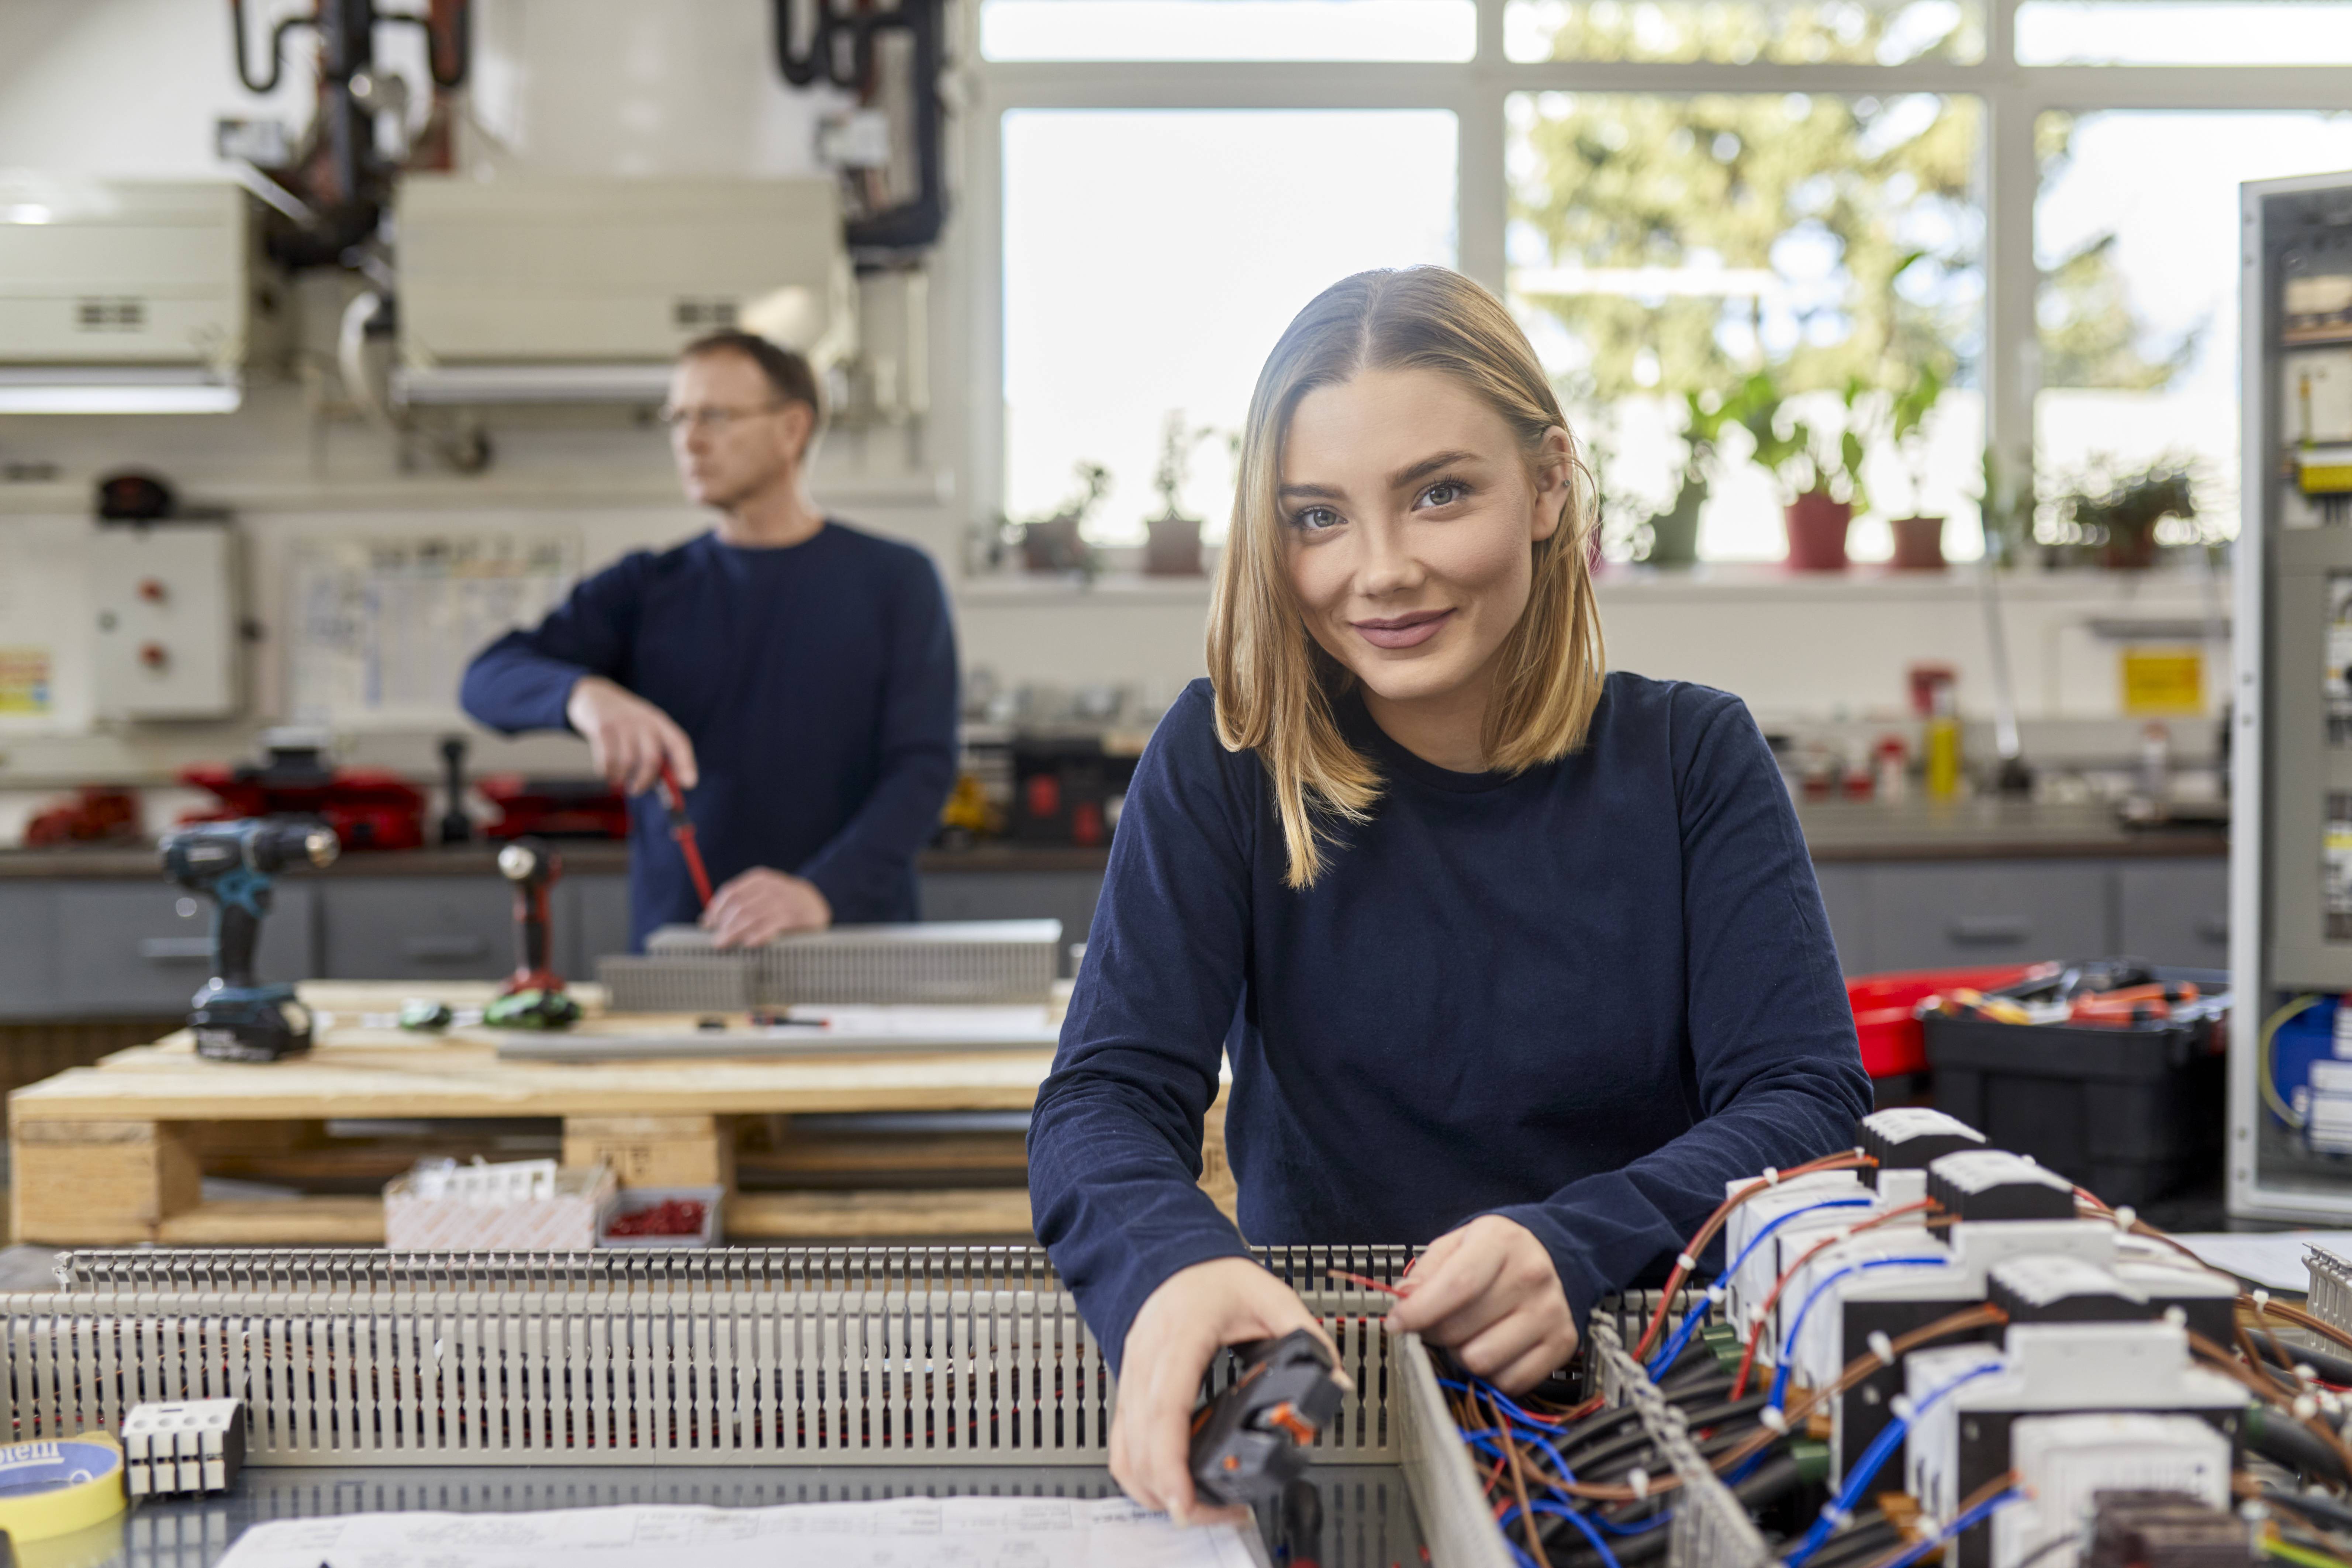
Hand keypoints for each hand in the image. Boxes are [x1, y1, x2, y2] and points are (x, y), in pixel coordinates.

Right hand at [565, 676, 696, 795]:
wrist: (596, 695)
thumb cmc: (626, 722)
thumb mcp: (644, 729)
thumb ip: (655, 753)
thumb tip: (667, 787)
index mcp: (660, 722)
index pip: (679, 743)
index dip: (686, 764)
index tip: (689, 784)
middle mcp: (645, 721)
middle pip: (652, 758)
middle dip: (645, 781)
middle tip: (637, 791)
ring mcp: (623, 723)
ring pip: (628, 761)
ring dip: (623, 778)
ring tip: (618, 783)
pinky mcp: (602, 727)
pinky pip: (607, 758)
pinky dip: (607, 772)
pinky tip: (607, 775)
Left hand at [702, 867, 830, 946]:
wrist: (815, 904)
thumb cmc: (781, 903)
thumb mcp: (761, 894)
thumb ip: (738, 903)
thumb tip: (705, 919)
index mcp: (760, 879)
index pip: (731, 892)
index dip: (716, 910)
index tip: (707, 924)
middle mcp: (771, 886)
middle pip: (740, 906)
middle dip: (724, 925)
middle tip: (716, 941)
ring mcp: (784, 901)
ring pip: (752, 917)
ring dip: (735, 933)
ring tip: (724, 944)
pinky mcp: (794, 916)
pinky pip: (770, 927)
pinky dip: (756, 936)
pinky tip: (748, 943)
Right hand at [1112, 1256, 1347, 1526]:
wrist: (1179, 1257)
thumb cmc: (1218, 1277)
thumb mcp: (1273, 1297)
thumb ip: (1308, 1337)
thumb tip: (1335, 1382)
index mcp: (1182, 1332)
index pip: (1165, 1404)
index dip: (1169, 1458)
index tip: (1183, 1497)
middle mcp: (1147, 1356)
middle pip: (1141, 1437)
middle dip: (1166, 1487)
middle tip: (1202, 1515)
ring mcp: (1131, 1372)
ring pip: (1123, 1444)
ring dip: (1149, 1486)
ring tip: (1193, 1507)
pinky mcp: (1128, 1387)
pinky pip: (1121, 1439)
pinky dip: (1139, 1470)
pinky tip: (1168, 1486)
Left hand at [1385, 1215, 1577, 1393]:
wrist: (1547, 1259)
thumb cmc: (1494, 1255)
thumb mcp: (1456, 1245)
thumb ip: (1426, 1270)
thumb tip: (1404, 1299)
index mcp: (1502, 1242)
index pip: (1458, 1285)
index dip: (1420, 1311)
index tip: (1396, 1323)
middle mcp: (1532, 1276)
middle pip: (1461, 1328)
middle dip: (1434, 1332)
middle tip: (1434, 1324)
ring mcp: (1550, 1312)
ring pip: (1481, 1360)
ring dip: (1461, 1354)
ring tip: (1466, 1335)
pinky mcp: (1561, 1344)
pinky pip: (1508, 1381)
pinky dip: (1491, 1374)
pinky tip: (1491, 1348)